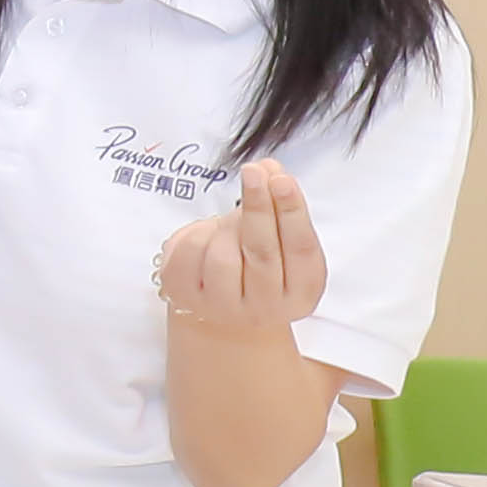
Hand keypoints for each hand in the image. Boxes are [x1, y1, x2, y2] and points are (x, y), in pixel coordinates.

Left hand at [156, 158, 325, 331]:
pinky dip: (198, 232)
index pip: (301, 248)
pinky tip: (209, 235)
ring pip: (222, 256)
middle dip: (258, 206)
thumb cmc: (258, 270)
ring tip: (231, 220)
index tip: (281, 179)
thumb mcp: (281, 245)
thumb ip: (280, 209)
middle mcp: (265, 308)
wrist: (223, 318)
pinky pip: (188, 255)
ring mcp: (223, 308)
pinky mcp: (185, 299)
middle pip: (262, 251)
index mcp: (299, 293)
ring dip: (227, 225)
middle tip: (253, 171)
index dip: (291, 211)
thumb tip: (269, 168)